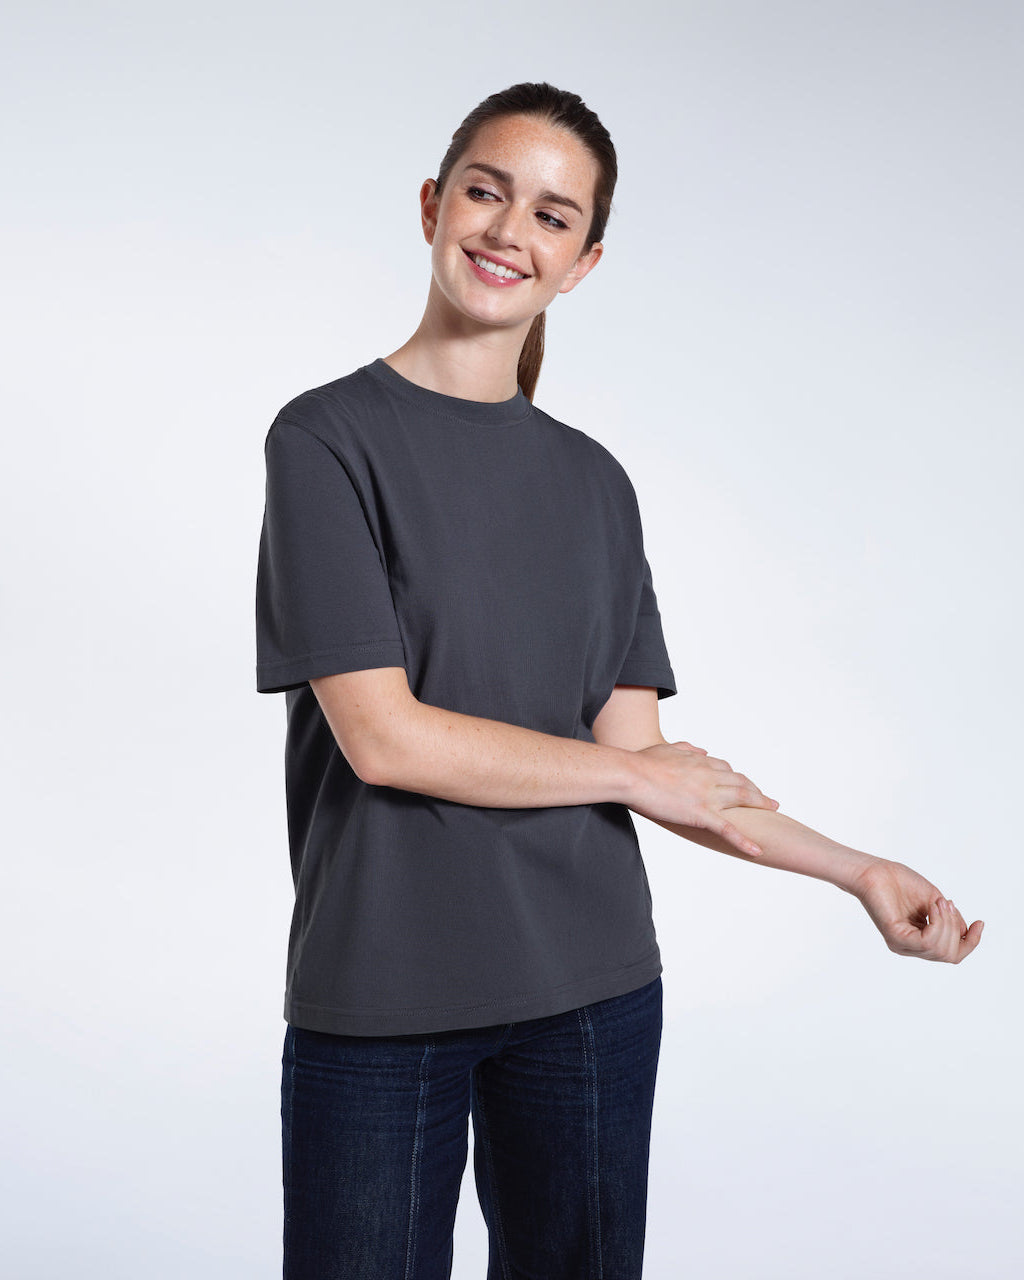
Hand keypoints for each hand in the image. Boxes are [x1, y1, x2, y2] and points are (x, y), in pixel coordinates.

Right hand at [630, 740, 778, 856]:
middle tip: (769, 799)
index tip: (742, 784)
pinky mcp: (701, 813)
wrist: (630, 774)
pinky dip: (745, 841)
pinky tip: (757, 851)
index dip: (736, 777)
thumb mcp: (667, 748)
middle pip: (740, 782)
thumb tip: (702, 750)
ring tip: (774, 810)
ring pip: (742, 799)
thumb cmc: (641, 762)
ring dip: (761, 803)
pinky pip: (728, 829)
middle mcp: (709, 776)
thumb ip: (687, 748)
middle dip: (756, 790)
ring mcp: (707, 794)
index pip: (725, 769)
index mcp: (699, 762)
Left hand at [851, 858, 983, 962]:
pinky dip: (937, 923)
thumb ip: (950, 919)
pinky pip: (927, 942)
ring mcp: (902, 945)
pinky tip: (933, 906)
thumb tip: (966, 933)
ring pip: (940, 950)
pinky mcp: (895, 937)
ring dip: (947, 923)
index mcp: (919, 940)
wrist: (875, 870)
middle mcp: (910, 947)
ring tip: (938, 903)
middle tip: (945, 904)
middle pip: (950, 955)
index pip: (952, 954)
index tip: (980, 923)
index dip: (971, 943)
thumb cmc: (900, 882)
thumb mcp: (935, 901)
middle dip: (955, 928)